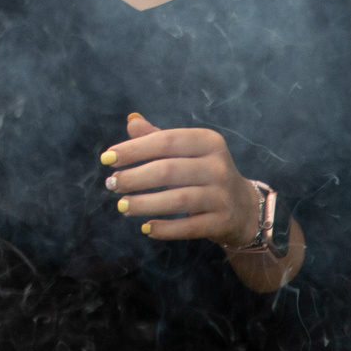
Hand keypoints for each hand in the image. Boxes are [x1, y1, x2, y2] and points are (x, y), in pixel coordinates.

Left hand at [101, 114, 259, 246]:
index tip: (107, 158)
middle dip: (134, 178)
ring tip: (122, 206)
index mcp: (208, 141)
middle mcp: (219, 166)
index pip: (165, 141)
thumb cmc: (204, 173)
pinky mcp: (222, 222)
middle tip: (111, 184)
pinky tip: (146, 227)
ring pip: (177, 199)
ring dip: (144, 204)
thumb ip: (159, 137)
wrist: (243, 208)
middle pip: (168, 170)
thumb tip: (132, 121)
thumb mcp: (187, 151)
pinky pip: (189, 226)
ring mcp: (222, 195)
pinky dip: (165, 229)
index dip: (134, 149)